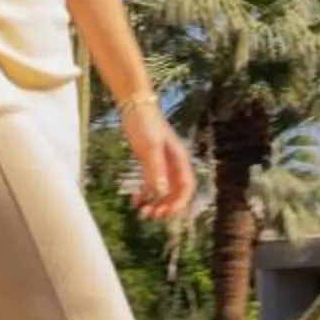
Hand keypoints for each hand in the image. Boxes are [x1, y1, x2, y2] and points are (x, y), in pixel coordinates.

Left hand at [120, 98, 195, 221]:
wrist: (133, 104)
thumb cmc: (145, 123)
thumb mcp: (150, 147)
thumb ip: (155, 170)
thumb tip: (161, 193)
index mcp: (178, 159)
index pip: (186, 187)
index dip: (179, 202)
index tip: (166, 212)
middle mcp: (172, 163)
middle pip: (175, 192)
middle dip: (165, 206)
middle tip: (152, 215)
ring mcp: (160, 162)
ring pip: (161, 190)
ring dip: (154, 203)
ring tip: (142, 213)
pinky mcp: (148, 160)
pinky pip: (149, 183)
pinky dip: (144, 194)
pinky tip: (134, 201)